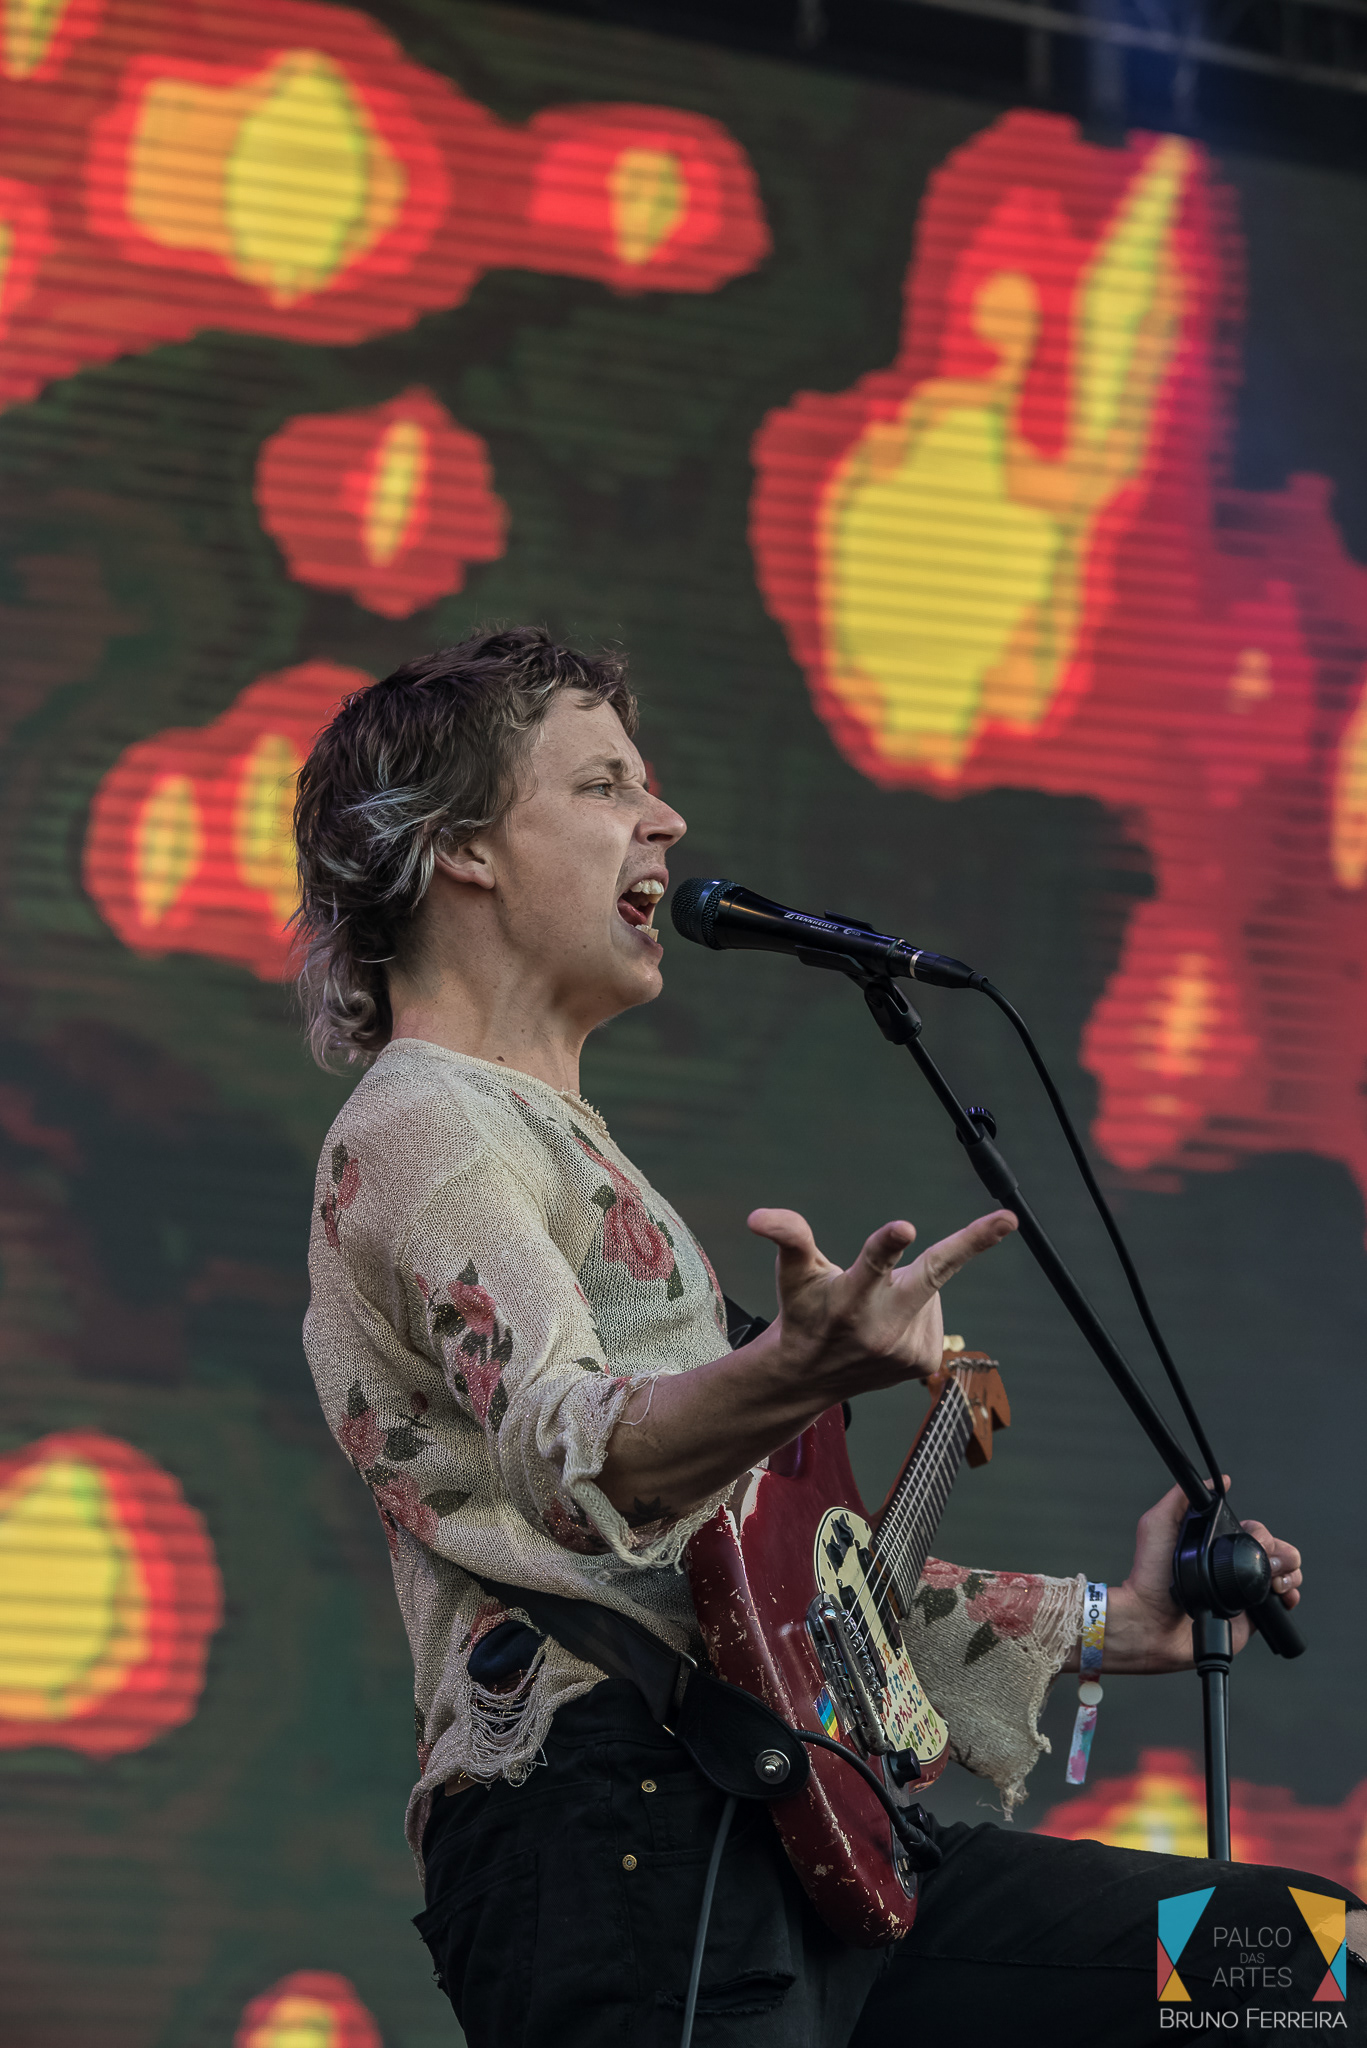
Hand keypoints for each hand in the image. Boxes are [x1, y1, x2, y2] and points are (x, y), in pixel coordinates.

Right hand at [746, 1204, 1016, 1404]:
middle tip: (1008, 1218)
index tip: (904, 1227)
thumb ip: (788, 1237)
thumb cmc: (804, 1312)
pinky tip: (889, 1325)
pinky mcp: (923, 1361)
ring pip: (929, 1287)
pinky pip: (934, 1314)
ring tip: (875, 1307)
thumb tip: (758, 1217)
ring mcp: (907, 1349)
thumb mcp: (792, 1273)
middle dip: (970, 1245)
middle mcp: (881, 1327)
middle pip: (932, 1275)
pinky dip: (917, 1310)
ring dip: (909, 1287)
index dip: (887, 1245)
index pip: (870, 1266)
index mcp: (849, 1298)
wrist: (809, 1377)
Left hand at [1066, 1479, 1303, 1674]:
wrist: (1150, 1621)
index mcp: (1215, 1544)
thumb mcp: (1158, 1525)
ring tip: (1275, 1581)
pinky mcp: (1250, 1616)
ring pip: (1285, 1573)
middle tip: (1268, 1562)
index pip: (1254, 1530)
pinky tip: (1282, 1595)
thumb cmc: (1149, 1576)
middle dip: (1281, 1552)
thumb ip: (1181, 1498)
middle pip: (1276, 1549)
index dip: (1262, 1532)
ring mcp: (1243, 1590)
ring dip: (1289, 1572)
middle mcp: (1232, 1565)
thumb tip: (1219, 1482)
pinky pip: (1282, 1604)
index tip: (1257, 1538)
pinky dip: (1290, 1596)